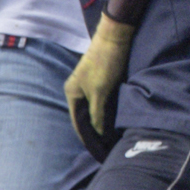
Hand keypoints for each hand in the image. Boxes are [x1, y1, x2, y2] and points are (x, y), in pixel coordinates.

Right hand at [66, 17, 133, 149]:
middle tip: (107, 151)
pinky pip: (103, 104)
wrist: (116, 35)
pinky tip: (115, 124)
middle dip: (96, 135)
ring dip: (102, 126)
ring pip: (95, 112)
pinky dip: (108, 115)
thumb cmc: (106, 62)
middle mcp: (78, 91)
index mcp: (72, 94)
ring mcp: (89, 86)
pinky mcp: (101, 82)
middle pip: (85, 120)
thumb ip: (97, 114)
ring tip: (112, 142)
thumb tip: (98, 133)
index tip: (99, 154)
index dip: (89, 140)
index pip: (78, 124)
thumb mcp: (101, 91)